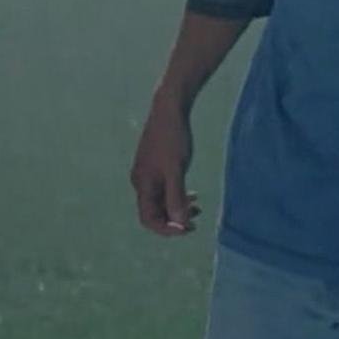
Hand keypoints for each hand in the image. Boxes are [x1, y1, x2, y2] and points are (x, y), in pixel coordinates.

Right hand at [130, 95, 201, 235]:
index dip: (167, 229)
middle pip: (154, 212)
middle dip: (174, 220)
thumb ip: (176, 197)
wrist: (169, 109)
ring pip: (160, 201)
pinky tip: (192, 195)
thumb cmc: (172, 138)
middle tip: (196, 222)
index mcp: (142, 184)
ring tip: (198, 208)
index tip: (187, 229)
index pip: (149, 219)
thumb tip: (180, 223)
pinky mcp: (156, 166)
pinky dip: (178, 196)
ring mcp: (148, 173)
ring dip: (178, 209)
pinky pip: (164, 189)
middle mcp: (141, 181)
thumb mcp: (176, 170)